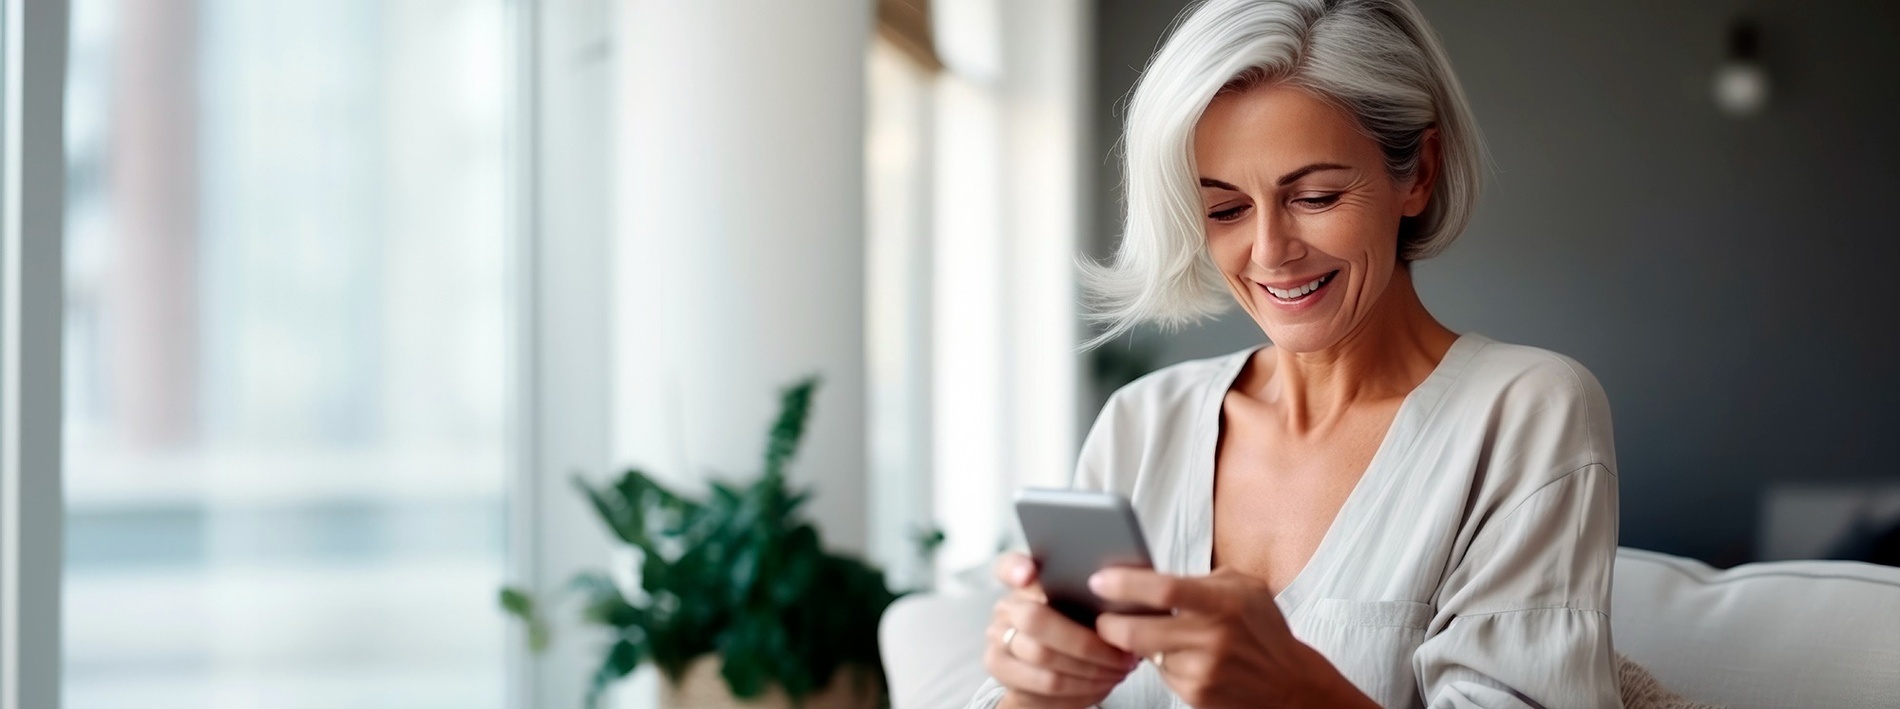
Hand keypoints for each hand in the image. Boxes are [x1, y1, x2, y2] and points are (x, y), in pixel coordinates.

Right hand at [985, 553, 1140, 708]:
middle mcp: (1005, 610)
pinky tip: (1102, 683)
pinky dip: (1081, 687)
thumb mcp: (1080, 606)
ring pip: (1043, 657)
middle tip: (1122, 652)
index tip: (1029, 574)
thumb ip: (1086, 593)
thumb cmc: (1074, 630)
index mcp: (1022, 582)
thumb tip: (1120, 590)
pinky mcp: (1002, 673)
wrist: (1047, 673)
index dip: (1015, 568)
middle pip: (1036, 620)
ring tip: (1119, 669)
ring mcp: (998, 641)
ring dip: (1090, 668)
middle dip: (1086, 641)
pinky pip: (1045, 685)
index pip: (1008, 566)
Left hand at [1089, 567, 1376, 708]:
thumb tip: (1147, 574)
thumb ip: (1199, 579)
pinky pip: (1159, 672)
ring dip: (1137, 643)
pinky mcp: (1195, 694)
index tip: (1099, 580)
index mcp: (1224, 603)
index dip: (1124, 585)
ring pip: (1145, 652)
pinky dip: (1159, 661)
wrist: (1289, 684)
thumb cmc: (1262, 628)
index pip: (1163, 590)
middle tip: (1102, 615)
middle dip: (1109, 624)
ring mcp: (1202, 671)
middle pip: (1137, 632)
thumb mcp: (1243, 587)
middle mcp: (1213, 638)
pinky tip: (1176, 654)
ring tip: (1148, 631)